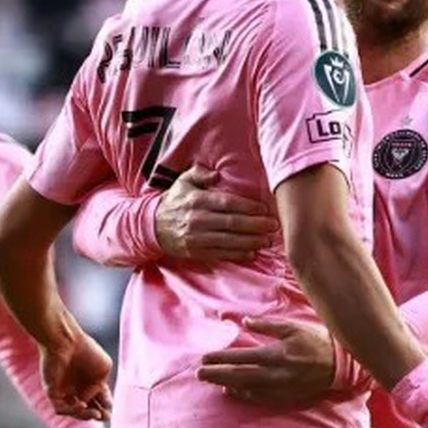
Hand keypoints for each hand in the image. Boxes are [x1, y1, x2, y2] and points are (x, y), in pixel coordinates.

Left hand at [42, 330, 112, 421]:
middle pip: (87, 408)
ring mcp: (64, 391)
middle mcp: (77, 387)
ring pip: (74, 412)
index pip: (98, 399)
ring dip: (86, 416)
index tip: (110, 407)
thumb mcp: (104, 368)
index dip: (106, 405)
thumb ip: (101, 388)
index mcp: (90, 380)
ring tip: (96, 414)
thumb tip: (87, 401)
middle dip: (97, 415)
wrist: (65, 341)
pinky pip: (60, 409)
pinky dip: (72, 411)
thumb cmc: (86, 350)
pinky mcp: (52, 392)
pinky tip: (82, 405)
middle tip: (105, 417)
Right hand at [156, 165, 277, 261]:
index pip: (227, 203)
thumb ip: (201, 173)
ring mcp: (197, 238)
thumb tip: (217, 174)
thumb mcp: (183, 181)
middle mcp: (197, 219)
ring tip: (267, 240)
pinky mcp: (196, 252)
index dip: (248, 207)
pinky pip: (221, 254)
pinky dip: (237, 254)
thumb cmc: (174, 201)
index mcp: (197, 200)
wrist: (153, 226)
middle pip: (232, 223)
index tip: (264, 209)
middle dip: (256, 225)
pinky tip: (252, 252)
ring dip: (251, 241)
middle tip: (273, 225)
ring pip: (229, 240)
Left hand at [197, 316, 334, 407]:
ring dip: (227, 385)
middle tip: (198, 374)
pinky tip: (232, 392)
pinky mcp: (285, 396)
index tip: (204, 358)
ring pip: (247, 388)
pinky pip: (260, 398)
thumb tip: (244, 322)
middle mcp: (275, 374)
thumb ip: (267, 325)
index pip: (241, 357)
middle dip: (217, 375)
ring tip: (211, 382)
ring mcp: (280, 388)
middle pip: (239, 375)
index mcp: (276, 354)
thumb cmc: (315, 341)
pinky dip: (244, 395)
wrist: (340, 365)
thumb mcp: (292, 327)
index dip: (221, 358)